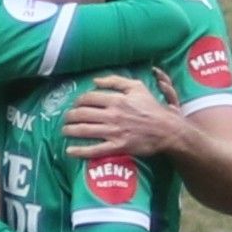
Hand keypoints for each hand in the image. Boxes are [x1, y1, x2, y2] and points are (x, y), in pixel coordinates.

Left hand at [64, 72, 181, 160]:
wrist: (167, 130)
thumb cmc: (152, 108)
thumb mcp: (138, 87)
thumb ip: (116, 81)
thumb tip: (95, 80)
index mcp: (117, 100)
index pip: (88, 98)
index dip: (77, 101)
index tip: (75, 104)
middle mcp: (113, 115)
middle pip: (82, 114)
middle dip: (69, 116)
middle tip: (66, 119)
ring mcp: (114, 131)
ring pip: (84, 130)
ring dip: (69, 130)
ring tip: (64, 131)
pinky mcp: (118, 146)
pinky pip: (95, 150)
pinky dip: (79, 151)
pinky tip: (69, 151)